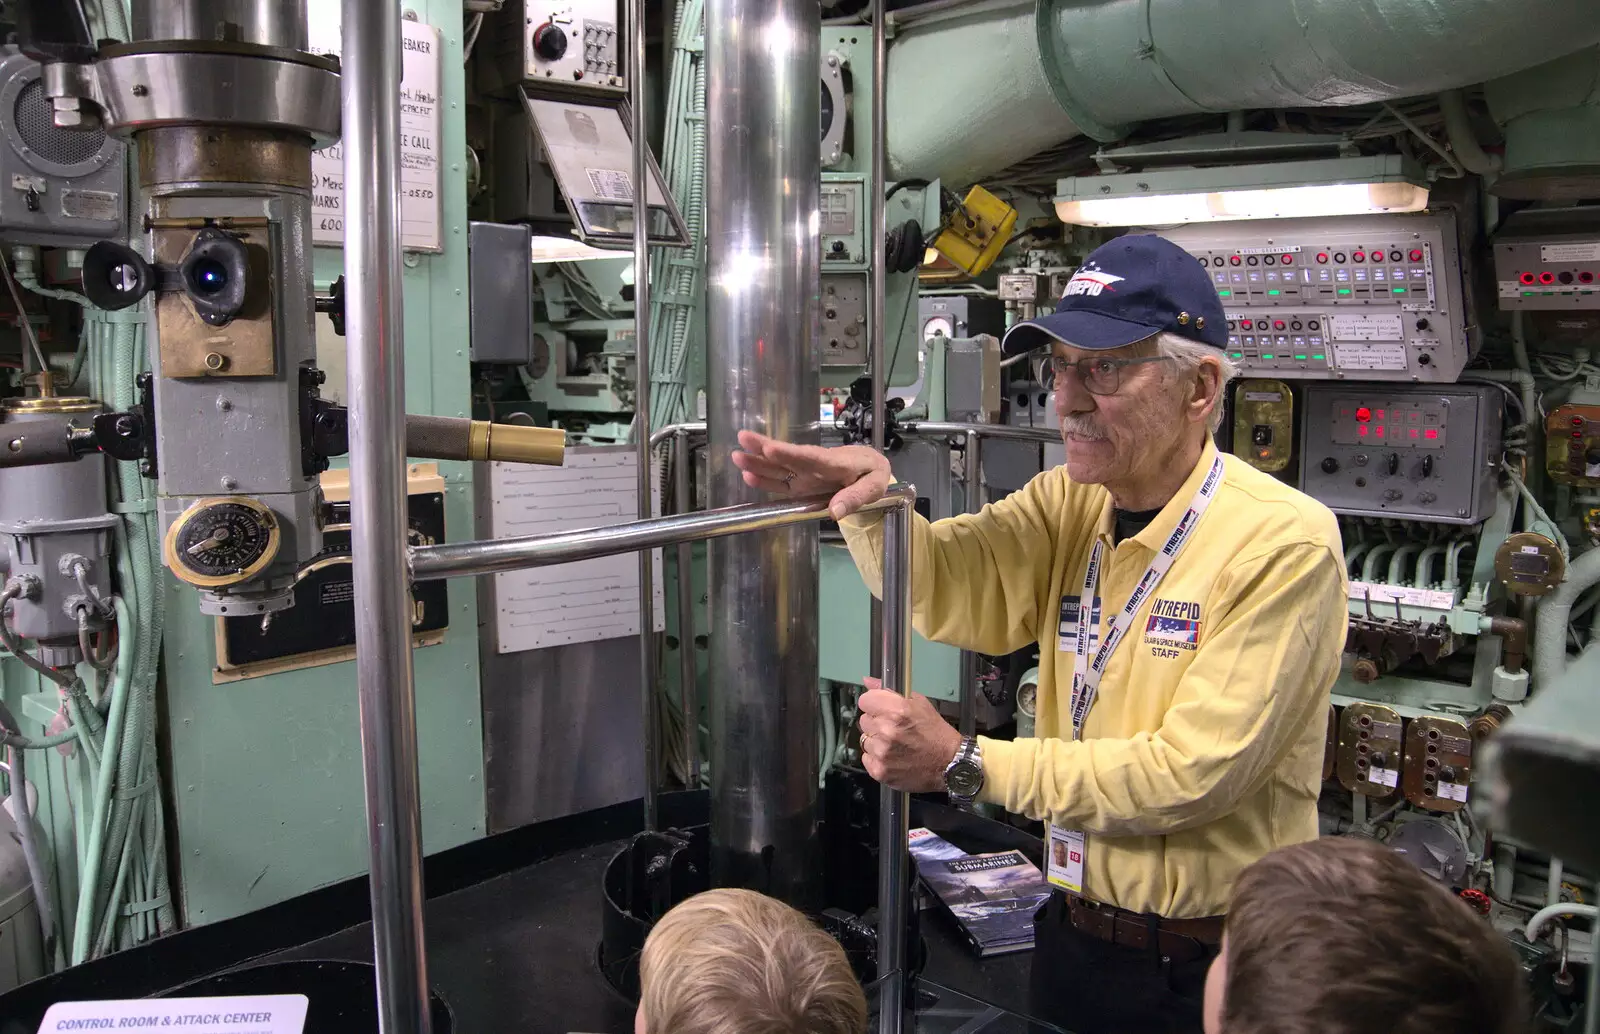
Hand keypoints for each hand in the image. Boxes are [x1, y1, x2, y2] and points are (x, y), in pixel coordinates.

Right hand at [731, 430, 891, 519]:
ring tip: (737, 455)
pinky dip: (765, 480)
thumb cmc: (874, 475)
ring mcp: (806, 474)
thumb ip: (856, 497)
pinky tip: (748, 476)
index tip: (772, 448)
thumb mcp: (875, 486)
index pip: (812, 458)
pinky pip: (781, 482)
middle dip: (766, 448)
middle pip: (789, 456)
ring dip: (758, 461)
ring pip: (780, 467)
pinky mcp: (801, 485)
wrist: (871, 468)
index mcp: (836, 463)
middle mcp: (816, 465)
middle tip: (743, 437)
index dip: (791, 454)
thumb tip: (834, 511)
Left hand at [857, 676, 963, 792]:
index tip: (879, 709)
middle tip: (894, 729)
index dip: (873, 704)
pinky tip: (893, 756)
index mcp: (897, 711)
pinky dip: (876, 758)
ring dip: (876, 741)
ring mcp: (882, 752)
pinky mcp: (880, 770)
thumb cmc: (936, 734)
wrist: (948, 763)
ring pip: (864, 740)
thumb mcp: (919, 704)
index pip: (865, 701)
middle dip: (876, 723)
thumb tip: (869, 682)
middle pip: (864, 721)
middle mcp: (887, 731)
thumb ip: (890, 692)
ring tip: (895, 744)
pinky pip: (866, 758)